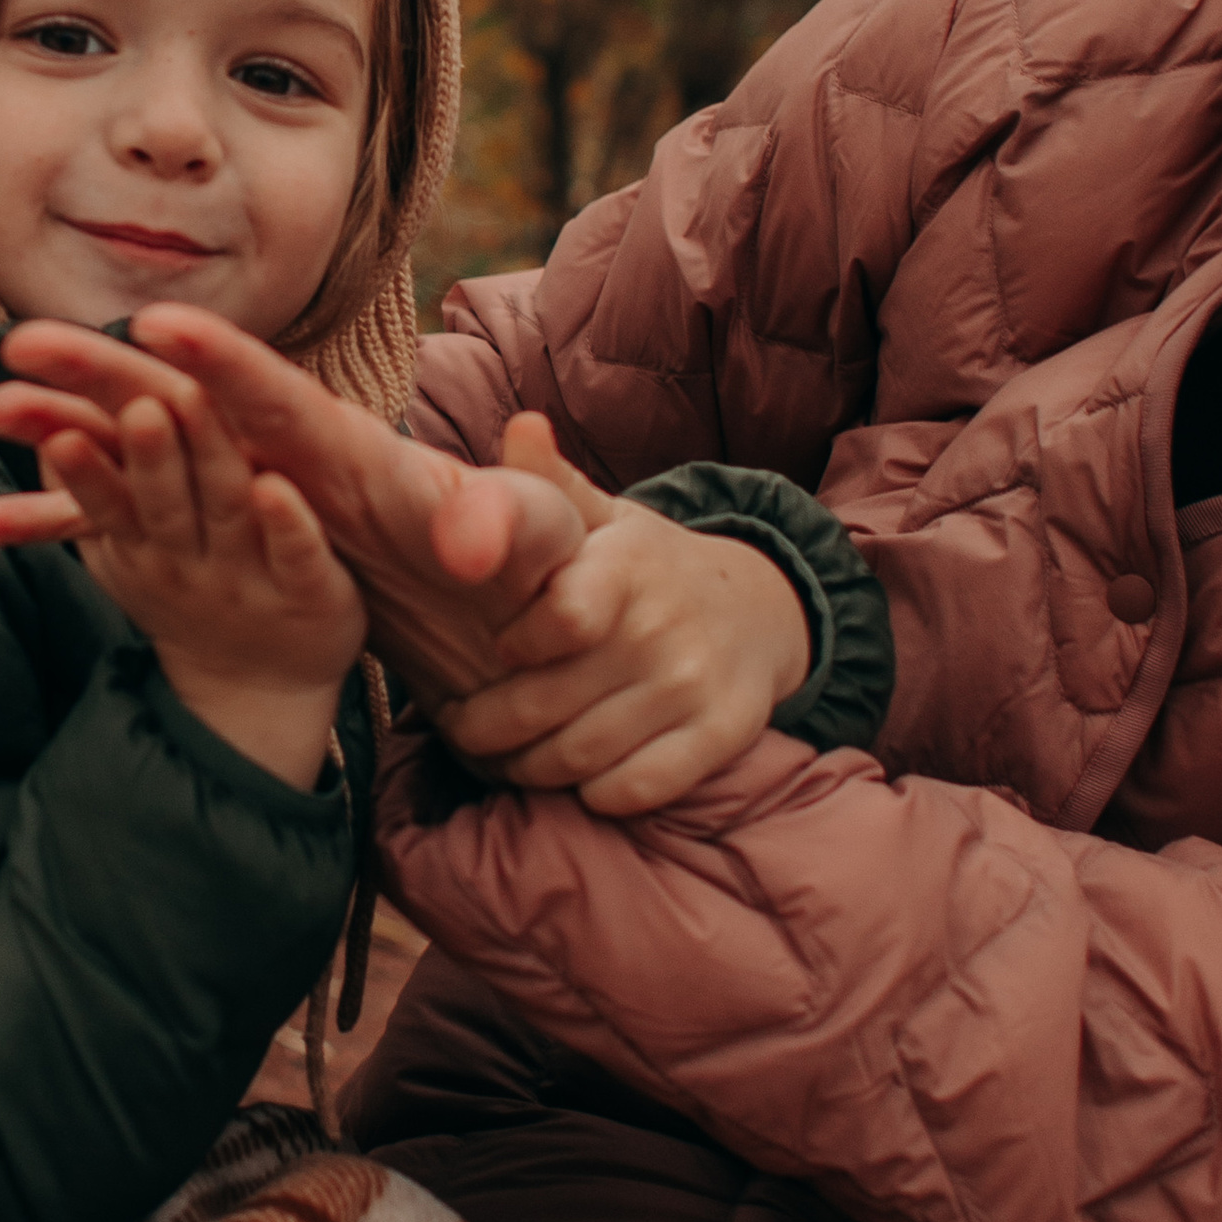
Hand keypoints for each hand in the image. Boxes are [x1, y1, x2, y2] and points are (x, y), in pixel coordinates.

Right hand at [0, 309, 586, 707]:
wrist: (501, 606)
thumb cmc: (521, 558)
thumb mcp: (537, 542)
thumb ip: (519, 514)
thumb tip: (490, 511)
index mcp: (356, 453)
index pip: (281, 398)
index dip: (226, 362)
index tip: (165, 324)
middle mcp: (285, 460)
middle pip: (179, 403)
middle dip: (103, 370)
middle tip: (22, 344)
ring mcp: (241, 498)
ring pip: (131, 460)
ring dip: (64, 433)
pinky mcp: (217, 544)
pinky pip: (122, 536)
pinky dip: (59, 522)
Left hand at [442, 425, 814, 812]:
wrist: (760, 608)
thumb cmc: (646, 565)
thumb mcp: (603, 518)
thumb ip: (549, 485)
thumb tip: (520, 427)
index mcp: (625, 568)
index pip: (561, 619)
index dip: (510, 648)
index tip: (490, 654)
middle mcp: (662, 628)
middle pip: (547, 707)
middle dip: (487, 728)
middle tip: (462, 727)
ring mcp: (694, 686)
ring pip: (581, 758)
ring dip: (528, 769)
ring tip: (503, 756)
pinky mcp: (721, 735)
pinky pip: (637, 791)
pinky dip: (593, 795)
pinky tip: (575, 777)